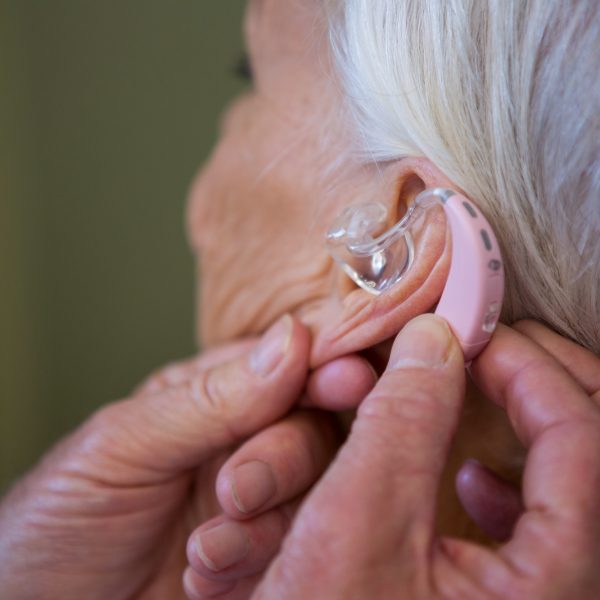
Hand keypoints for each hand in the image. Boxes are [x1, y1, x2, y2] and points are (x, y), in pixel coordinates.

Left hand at [0, 315, 375, 599]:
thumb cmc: (63, 516)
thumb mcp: (125, 445)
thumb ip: (212, 397)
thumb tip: (291, 338)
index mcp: (217, 396)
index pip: (290, 366)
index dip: (324, 366)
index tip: (346, 376)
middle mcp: (245, 442)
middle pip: (312, 431)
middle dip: (283, 460)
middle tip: (238, 489)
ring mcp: (258, 503)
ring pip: (312, 495)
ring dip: (263, 525)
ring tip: (205, 549)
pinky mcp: (263, 558)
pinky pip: (295, 551)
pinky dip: (255, 565)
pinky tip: (204, 577)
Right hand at [183, 315, 599, 598]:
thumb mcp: (356, 524)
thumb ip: (401, 421)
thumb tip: (432, 337)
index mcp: (556, 587)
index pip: (581, 436)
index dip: (526, 365)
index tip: (470, 331)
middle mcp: (567, 592)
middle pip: (592, 451)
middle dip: (543, 381)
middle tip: (488, 344)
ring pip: (572, 485)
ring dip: (534, 423)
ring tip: (485, 393)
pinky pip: (543, 528)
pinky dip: (512, 484)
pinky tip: (471, 479)